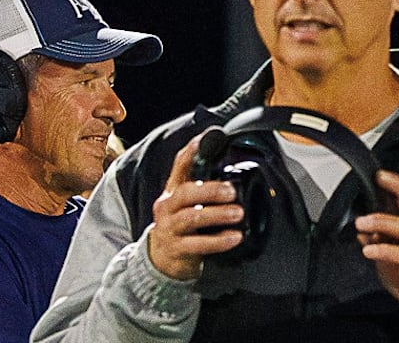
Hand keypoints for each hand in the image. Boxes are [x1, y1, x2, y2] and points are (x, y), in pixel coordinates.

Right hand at [146, 132, 244, 279]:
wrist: (161, 259)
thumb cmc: (181, 226)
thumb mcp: (187, 204)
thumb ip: (203, 188)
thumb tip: (233, 169)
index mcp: (172, 191)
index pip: (179, 166)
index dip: (192, 151)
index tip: (206, 139)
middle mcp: (167, 207)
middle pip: (186, 193)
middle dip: (210, 190)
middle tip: (232, 191)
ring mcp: (169, 228)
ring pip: (191, 218)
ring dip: (217, 215)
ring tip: (238, 213)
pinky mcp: (176, 249)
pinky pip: (197, 244)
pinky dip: (218, 241)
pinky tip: (234, 237)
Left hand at [355, 170, 398, 325]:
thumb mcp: (392, 253)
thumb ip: (379, 239)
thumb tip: (361, 229)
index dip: (397, 183)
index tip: (379, 174)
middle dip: (397, 187)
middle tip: (378, 181)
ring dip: (381, 222)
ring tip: (361, 224)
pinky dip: (385, 250)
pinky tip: (369, 250)